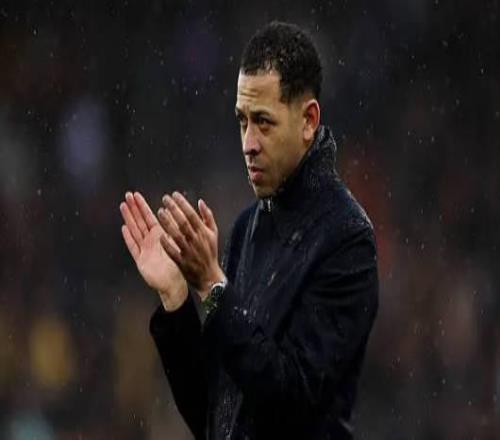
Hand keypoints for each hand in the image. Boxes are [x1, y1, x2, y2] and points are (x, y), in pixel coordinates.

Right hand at [120, 191, 187, 310]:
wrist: (175, 283)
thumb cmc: (179, 264)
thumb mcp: (178, 244)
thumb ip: (175, 230)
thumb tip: (176, 214)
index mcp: (160, 235)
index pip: (149, 216)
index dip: (142, 206)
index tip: (136, 195)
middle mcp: (150, 240)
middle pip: (140, 221)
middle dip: (133, 208)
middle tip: (127, 195)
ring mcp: (144, 249)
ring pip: (135, 230)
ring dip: (129, 218)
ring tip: (123, 206)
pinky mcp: (140, 260)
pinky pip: (134, 246)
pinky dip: (129, 237)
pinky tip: (124, 228)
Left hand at [157, 191, 224, 300]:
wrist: (209, 276)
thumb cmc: (210, 253)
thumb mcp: (213, 233)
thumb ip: (208, 216)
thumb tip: (201, 202)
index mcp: (203, 232)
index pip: (192, 214)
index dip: (183, 204)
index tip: (174, 195)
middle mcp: (196, 240)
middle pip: (184, 222)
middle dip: (174, 209)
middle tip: (164, 199)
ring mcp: (189, 251)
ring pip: (177, 235)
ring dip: (168, 223)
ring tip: (159, 212)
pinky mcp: (182, 262)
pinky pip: (173, 252)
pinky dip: (167, 244)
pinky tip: (160, 236)